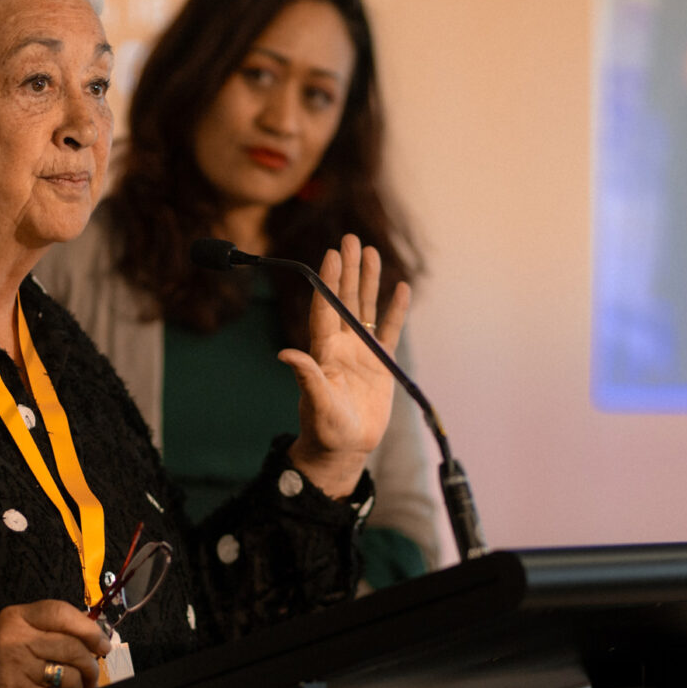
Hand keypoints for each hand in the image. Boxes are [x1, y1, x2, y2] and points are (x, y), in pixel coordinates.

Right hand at [0, 599, 111, 687]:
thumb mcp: (14, 632)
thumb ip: (49, 628)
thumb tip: (94, 633)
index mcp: (15, 618)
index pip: (61, 612)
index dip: (89, 628)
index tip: (102, 642)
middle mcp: (15, 640)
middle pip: (73, 647)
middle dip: (90, 665)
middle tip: (92, 674)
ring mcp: (17, 671)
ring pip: (71, 676)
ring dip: (80, 687)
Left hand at [278, 234, 409, 498]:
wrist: (345, 448)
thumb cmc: (325, 429)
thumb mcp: (316, 404)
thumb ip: (306, 377)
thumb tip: (285, 354)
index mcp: (324, 351)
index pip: (325, 308)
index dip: (327, 281)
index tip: (330, 255)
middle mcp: (341, 345)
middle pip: (345, 299)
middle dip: (348, 270)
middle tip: (350, 239)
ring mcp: (362, 351)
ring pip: (366, 308)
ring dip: (369, 281)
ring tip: (371, 252)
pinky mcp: (381, 362)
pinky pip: (390, 330)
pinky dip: (396, 310)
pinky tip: (401, 287)